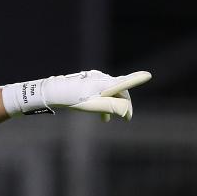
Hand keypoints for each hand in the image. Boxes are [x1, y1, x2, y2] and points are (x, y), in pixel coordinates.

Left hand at [3, 70, 151, 120]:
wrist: (49, 93)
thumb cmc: (70, 99)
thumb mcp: (92, 105)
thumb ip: (112, 106)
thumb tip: (126, 109)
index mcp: (104, 83)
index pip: (124, 81)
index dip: (136, 79)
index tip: (147, 75)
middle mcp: (100, 78)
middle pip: (117, 90)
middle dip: (122, 104)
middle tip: (126, 118)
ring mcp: (92, 79)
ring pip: (107, 93)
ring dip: (111, 106)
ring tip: (106, 120)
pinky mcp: (85, 82)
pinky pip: (98, 93)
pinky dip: (101, 103)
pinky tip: (99, 115)